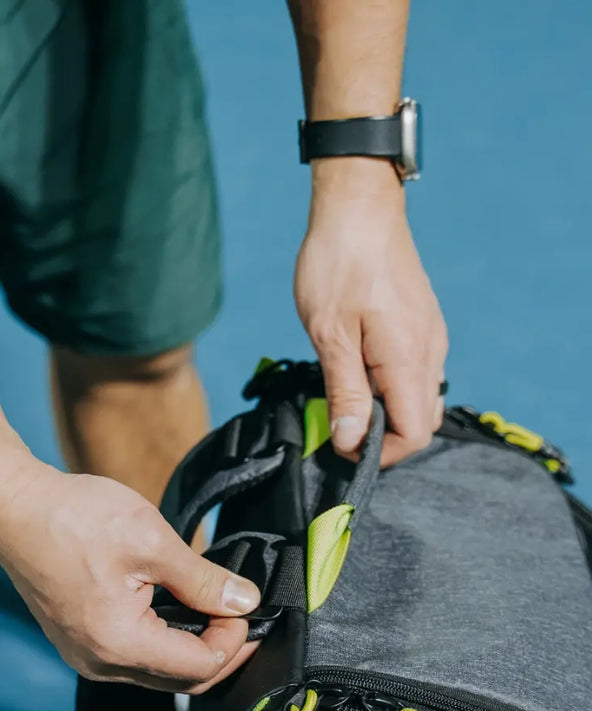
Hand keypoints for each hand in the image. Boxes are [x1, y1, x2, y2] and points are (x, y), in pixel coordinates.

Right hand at [0, 463, 260, 692]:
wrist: (15, 506)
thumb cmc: (75, 518)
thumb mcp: (152, 542)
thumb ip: (203, 580)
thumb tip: (245, 601)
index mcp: (120, 644)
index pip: (200, 668)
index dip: (234, 641)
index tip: (247, 608)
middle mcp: (100, 663)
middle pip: (181, 681)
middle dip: (220, 652)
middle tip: (242, 615)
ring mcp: (85, 655)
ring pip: (158, 673)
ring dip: (193, 648)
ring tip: (216, 611)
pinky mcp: (79, 640)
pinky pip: (134, 658)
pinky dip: (165, 641)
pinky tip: (180, 611)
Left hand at [294, 158, 447, 465]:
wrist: (359, 207)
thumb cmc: (338, 264)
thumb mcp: (330, 335)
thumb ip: (345, 393)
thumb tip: (351, 442)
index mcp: (409, 360)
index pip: (415, 434)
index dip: (380, 453)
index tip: (343, 444)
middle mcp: (430, 353)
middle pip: (422, 422)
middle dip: (384, 436)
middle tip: (339, 420)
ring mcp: (431, 338)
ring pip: (420, 398)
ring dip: (386, 409)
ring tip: (346, 389)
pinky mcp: (423, 325)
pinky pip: (416, 374)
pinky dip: (390, 386)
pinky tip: (359, 365)